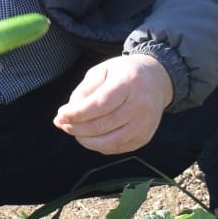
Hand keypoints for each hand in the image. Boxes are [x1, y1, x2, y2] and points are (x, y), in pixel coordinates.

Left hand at [53, 54, 173, 154]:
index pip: (99, 105)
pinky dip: (98, 145)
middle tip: (62, 123)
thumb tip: (67, 112)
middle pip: (101, 126)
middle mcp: (140, 106)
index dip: (77, 113)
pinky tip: (89, 136)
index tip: (60, 115)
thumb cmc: (125, 74)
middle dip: (76, 128)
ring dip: (84, 140)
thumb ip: (84, 90)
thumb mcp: (103, 70)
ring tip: (72, 130)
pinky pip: (116, 148)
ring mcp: (144, 125)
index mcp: (129, 84)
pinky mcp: (144, 137)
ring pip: (108, 142)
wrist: (157, 80)